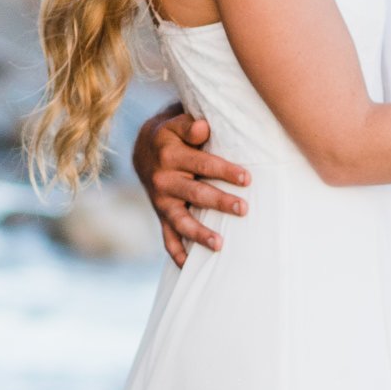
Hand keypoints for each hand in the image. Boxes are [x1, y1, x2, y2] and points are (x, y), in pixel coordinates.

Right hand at [131, 102, 250, 267]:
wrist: (143, 149)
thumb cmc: (172, 134)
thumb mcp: (176, 122)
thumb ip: (190, 125)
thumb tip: (203, 128)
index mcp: (170, 154)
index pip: (202, 163)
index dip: (224, 170)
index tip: (247, 178)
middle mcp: (163, 180)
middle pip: (195, 193)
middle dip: (219, 202)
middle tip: (243, 209)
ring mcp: (161, 201)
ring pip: (180, 221)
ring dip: (199, 233)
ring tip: (219, 245)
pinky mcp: (161, 215)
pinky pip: (167, 237)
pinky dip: (177, 253)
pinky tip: (190, 266)